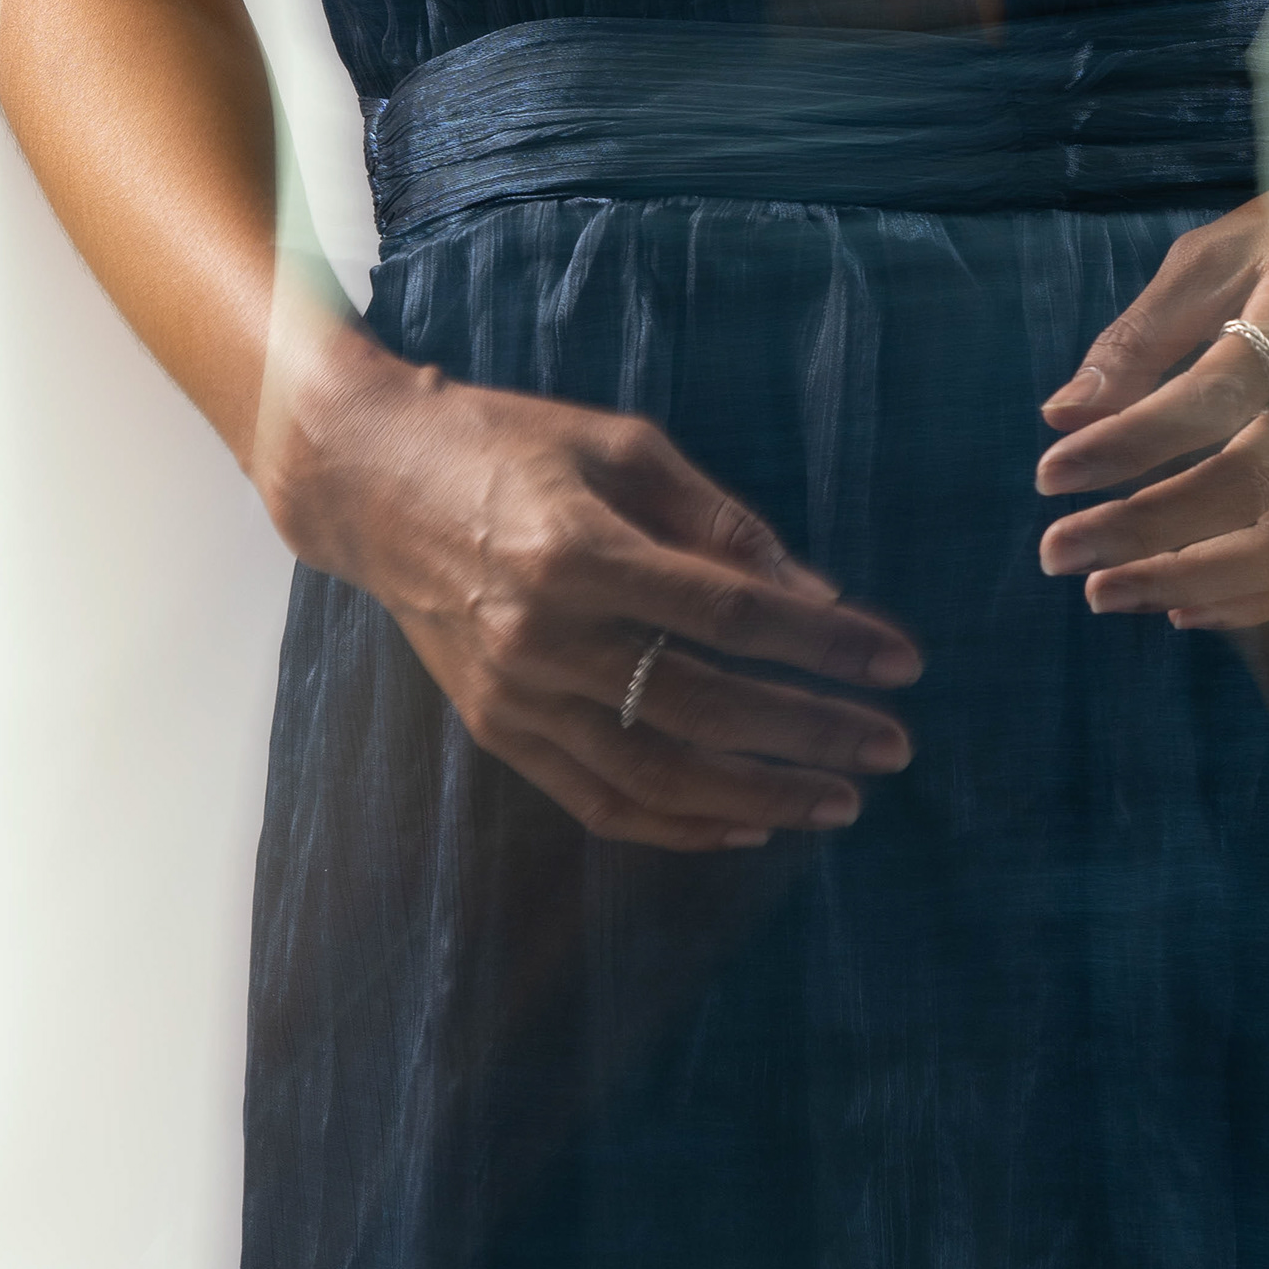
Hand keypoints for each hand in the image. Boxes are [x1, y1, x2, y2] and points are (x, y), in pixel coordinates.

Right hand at [266, 331, 920, 849]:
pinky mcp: (495, 729)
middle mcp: (544, 636)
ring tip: (838, 801)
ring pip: (657, 775)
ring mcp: (514, 695)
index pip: (734, 615)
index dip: (827, 644)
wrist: (368, 481)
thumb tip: (816, 594)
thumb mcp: (622, 447)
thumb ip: (720, 524)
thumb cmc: (507, 443)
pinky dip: (679, 825)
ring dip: (760, 797)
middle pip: (706, 706)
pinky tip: (746, 825)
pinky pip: (599, 801)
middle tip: (892, 747)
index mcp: (580, 552)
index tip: (900, 662)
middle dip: (812, 733)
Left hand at [1032, 159, 1268, 630]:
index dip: (1126, 445)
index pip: (1209, 398)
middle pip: (1251, 485)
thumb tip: (1064, 415)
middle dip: (1146, 531)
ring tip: (1108, 592)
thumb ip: (1143, 336)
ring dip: (1193, 581)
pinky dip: (1252, 598)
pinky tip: (1182, 603)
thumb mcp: (1221, 255)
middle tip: (1058, 553)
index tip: (1049, 474)